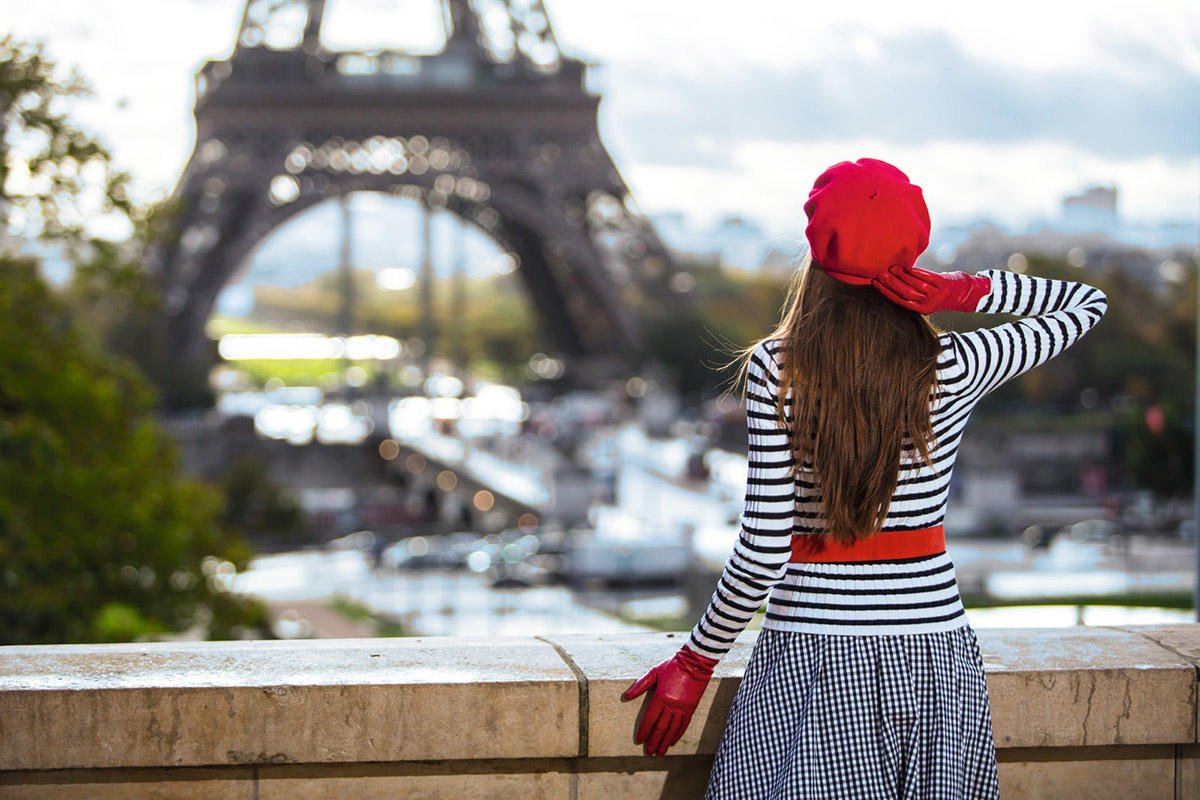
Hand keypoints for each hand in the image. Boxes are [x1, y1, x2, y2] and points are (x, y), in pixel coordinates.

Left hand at [621, 644, 717, 756]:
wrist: (695, 662)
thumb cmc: (672, 665)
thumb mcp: (654, 672)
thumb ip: (640, 685)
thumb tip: (626, 696)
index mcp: (661, 697)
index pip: (650, 719)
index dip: (644, 731)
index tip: (639, 741)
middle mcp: (672, 705)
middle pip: (661, 728)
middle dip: (654, 741)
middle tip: (649, 752)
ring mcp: (683, 708)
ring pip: (672, 730)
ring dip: (665, 742)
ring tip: (660, 753)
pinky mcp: (691, 708)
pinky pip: (683, 725)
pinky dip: (677, 735)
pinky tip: (672, 742)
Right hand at [872, 265, 990, 313]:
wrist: (964, 294)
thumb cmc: (940, 295)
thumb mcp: (926, 299)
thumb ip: (911, 293)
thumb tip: (890, 282)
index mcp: (920, 309)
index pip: (899, 300)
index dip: (886, 291)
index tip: (875, 282)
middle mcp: (928, 304)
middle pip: (905, 293)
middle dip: (891, 283)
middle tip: (881, 274)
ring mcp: (936, 294)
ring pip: (915, 285)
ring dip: (902, 276)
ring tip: (892, 268)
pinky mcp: (944, 285)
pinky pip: (927, 278)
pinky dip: (916, 272)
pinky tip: (908, 267)